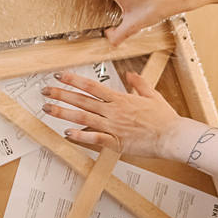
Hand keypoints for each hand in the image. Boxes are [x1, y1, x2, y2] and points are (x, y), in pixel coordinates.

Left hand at [41, 69, 178, 156]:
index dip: (74, 80)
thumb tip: (130, 74)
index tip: (60, 76)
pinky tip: (66, 133)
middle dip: (61, 95)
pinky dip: (80, 136)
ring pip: (83, 117)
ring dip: (63, 113)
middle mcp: (113, 111)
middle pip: (82, 100)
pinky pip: (94, 138)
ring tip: (47, 110)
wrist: (172, 136)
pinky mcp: (116, 142)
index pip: (92, 86)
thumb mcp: (152, 95)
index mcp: (120, 98)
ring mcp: (113, 126)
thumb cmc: (164, 118)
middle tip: (45, 91)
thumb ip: (139, 83)